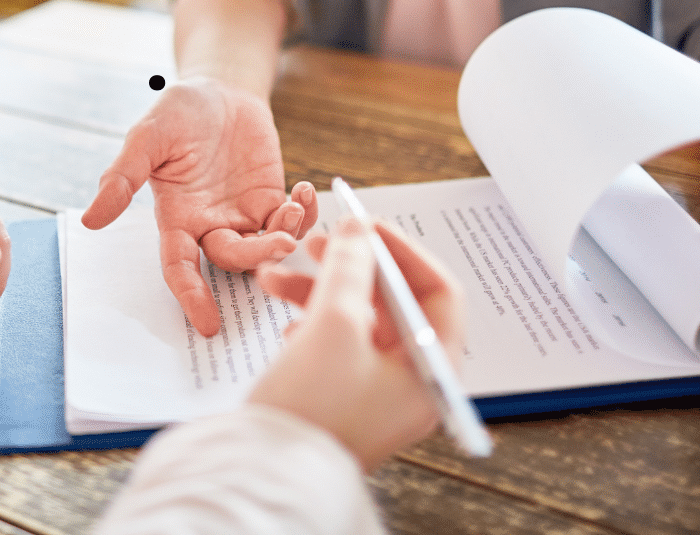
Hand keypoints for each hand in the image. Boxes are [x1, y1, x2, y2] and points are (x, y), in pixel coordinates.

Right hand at [82, 77, 317, 336]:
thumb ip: (122, 178)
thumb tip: (90, 219)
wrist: (219, 88)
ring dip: (286, 237)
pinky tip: (305, 191)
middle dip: (258, 258)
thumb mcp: (146, 137)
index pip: (181, 268)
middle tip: (282, 241)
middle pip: (232, 261)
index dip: (192, 295)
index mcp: (176, 217)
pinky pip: (291, 222)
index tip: (208, 323)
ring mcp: (243, 214)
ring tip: (294, 207)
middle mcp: (209, 224)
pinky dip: (304, 215)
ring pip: (265, 248)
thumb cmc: (178, 111)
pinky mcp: (271, 199)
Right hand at [252, 218, 465, 470]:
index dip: (400, 251)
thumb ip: (349, 268)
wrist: (264, 474)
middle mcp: (412, 383)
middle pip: (393, 304)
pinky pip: (336, 345)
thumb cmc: (311, 410)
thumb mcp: (334, 324)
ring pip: (357, 321)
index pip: (436, 292)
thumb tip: (357, 230)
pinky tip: (286, 322)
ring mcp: (377, 394)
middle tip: (316, 243)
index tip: (363, 225)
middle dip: (351, 268)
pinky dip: (311, 322)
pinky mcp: (343, 399)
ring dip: (319, 291)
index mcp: (430, 371)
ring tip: (275, 278)